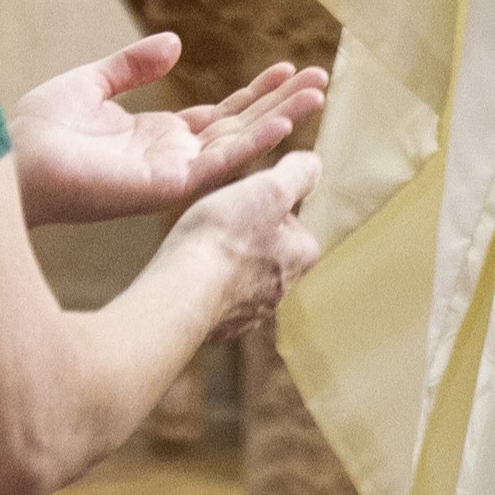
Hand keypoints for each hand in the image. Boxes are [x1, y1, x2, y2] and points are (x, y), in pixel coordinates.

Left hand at [9, 33, 330, 227]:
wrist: (13, 161)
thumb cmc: (38, 132)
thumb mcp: (91, 84)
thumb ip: (133, 66)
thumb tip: (176, 43)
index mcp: (159, 137)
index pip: (223, 116)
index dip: (256, 94)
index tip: (287, 68)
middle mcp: (174, 158)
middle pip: (243, 128)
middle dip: (282, 104)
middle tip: (321, 79)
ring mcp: (174, 174)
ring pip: (241, 145)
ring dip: (281, 119)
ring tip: (317, 94)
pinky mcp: (167, 186)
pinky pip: (219, 164)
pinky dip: (253, 144)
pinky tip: (281, 122)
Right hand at [157, 150, 323, 341]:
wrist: (181, 294)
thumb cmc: (224, 239)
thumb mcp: (268, 189)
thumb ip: (296, 175)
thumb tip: (313, 165)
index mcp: (299, 258)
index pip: (292, 223)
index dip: (264, 205)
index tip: (242, 201)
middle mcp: (280, 292)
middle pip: (264, 251)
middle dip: (242, 236)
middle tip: (215, 222)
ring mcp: (247, 315)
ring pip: (236, 278)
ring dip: (219, 262)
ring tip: (195, 247)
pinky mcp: (215, 328)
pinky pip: (210, 300)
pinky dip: (199, 287)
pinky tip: (183, 275)